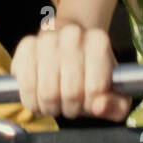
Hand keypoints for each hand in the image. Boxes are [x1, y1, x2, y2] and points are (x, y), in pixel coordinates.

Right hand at [12, 24, 130, 119]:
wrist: (67, 48)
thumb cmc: (91, 75)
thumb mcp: (115, 93)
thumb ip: (116, 105)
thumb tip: (98, 107)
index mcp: (98, 42)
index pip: (95, 88)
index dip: (91, 105)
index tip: (88, 102)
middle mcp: (73, 34)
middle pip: (71, 92)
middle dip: (70, 108)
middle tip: (70, 105)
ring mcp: (47, 38)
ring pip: (47, 92)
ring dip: (50, 107)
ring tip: (55, 102)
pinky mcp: (26, 46)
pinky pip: (26, 85)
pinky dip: (31, 100)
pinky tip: (38, 97)